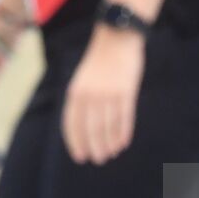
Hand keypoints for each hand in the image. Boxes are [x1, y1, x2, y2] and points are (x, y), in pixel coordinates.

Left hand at [61, 29, 144, 164]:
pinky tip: (123, 143)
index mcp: (76, 92)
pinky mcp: (126, 92)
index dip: (75, 142)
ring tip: (110, 154)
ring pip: (108, 126)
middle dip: (94, 147)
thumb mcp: (83, 80)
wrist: (117, 38)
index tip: (80, 157)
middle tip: (98, 159)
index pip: (72, 124)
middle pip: (91, 129)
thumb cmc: (100, 62)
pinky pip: (124, 118)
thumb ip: (82, 101)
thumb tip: (84, 129)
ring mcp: (109, 93)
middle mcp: (90, 95)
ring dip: (109, 143)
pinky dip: (123, 133)